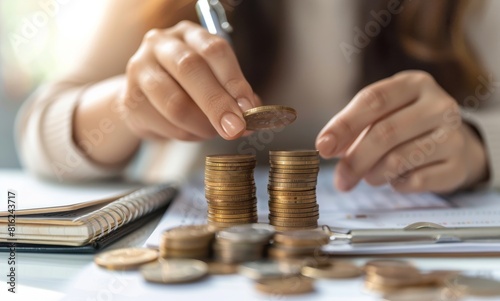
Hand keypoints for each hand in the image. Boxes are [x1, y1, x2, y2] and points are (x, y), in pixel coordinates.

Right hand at [118, 21, 258, 140]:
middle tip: (235, 128)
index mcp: (188, 34)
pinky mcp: (130, 100)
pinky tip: (192, 132)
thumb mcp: (213, 80)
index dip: (234, 80)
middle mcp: (160, 44)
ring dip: (201, 125)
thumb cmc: (187, 86)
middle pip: (190, 69)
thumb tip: (252, 113)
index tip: (248, 108)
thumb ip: (232, 93)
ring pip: (174, 102)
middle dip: (217, 104)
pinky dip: (186, 135)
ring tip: (213, 132)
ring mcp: (139, 70)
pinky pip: (164, 124)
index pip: (213, 50)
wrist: (146, 98)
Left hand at [316, 71, 488, 192]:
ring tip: (368, 176)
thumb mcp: (383, 114)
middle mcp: (438, 105)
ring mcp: (453, 135)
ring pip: (399, 159)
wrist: (455, 143)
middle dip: (354, 160)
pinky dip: (396, 184)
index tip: (323, 146)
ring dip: (373, 174)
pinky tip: (395, 179)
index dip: (343, 125)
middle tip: (340, 179)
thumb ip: (354, 126)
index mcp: (414, 84)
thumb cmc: (407, 124)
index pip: (373, 100)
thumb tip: (326, 146)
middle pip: (385, 133)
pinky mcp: (457, 165)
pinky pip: (415, 181)